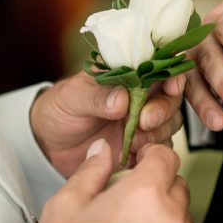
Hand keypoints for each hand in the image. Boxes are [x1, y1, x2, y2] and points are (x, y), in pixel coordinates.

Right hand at [17, 141, 194, 222]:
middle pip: (178, 187)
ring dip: (163, 217)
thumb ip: (92, 170)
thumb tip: (103, 151)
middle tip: (126, 199)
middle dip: (156, 186)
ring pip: (182, 220)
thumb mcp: (66, 203)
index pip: (167, 157)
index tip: (141, 161)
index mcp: (144, 196)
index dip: (151, 155)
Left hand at [31, 72, 185, 176]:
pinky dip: (150, 153)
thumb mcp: (72, 97)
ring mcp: (143, 121)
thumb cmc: (60, 109)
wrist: (49, 144)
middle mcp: (141, 95)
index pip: (160, 66)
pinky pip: (159, 149)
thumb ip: (96, 97)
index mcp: (127, 73)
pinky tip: (132, 155)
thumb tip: (121, 99)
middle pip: (171, 97)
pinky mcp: (141, 145)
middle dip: (163, 109)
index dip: (172, 74)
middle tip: (144, 120)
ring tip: (135, 141)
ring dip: (158, 132)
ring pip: (170, 123)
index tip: (171, 86)